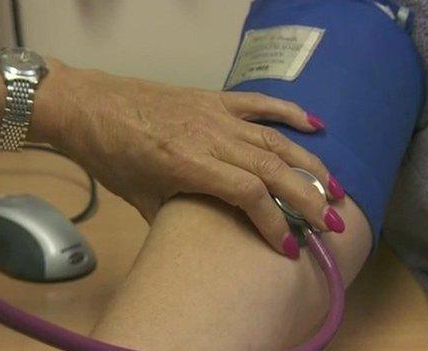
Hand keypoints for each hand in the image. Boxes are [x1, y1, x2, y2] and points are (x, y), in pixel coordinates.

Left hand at [51, 68, 345, 258]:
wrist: (90, 106)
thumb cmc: (111, 155)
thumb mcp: (142, 197)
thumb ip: (178, 217)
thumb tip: (204, 235)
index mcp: (189, 165)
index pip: (249, 194)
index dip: (274, 224)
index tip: (289, 248)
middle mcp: (210, 138)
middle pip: (273, 169)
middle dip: (308, 200)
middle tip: (333, 225)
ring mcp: (216, 114)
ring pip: (275, 140)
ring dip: (310, 166)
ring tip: (336, 189)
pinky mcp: (215, 99)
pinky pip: (260, 104)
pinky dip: (290, 113)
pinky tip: (317, 126)